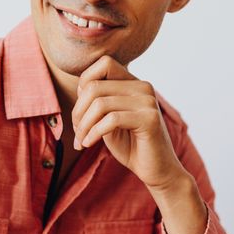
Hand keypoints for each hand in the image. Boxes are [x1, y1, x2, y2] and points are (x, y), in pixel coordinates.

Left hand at [72, 55, 185, 189]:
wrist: (156, 171)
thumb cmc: (130, 145)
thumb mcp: (108, 119)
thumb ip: (98, 100)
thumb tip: (80, 87)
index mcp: (134, 83)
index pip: (104, 63)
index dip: (84, 82)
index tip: (80, 111)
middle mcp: (143, 87)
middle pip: (95, 87)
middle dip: (78, 111)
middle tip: (77, 132)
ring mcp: (148, 101)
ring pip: (100, 103)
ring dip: (84, 125)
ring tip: (81, 141)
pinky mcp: (149, 118)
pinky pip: (111, 119)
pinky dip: (94, 132)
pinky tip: (88, 144)